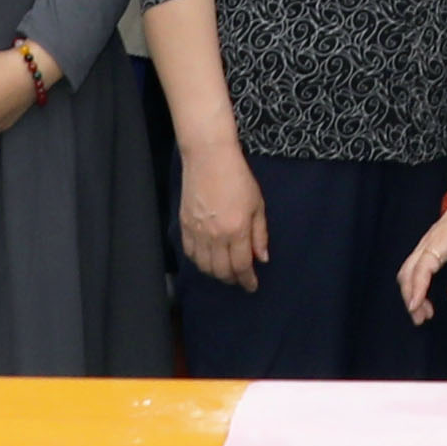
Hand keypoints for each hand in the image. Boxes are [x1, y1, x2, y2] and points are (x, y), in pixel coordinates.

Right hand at [180, 148, 274, 287]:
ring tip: (225, 271)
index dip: (247, 280)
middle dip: (232, 279)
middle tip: (240, 278)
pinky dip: (199, 262)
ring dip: (216, 273)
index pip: (242, 266)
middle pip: (222, 271)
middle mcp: (216, 236)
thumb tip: (262, 258)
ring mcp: (197, 232)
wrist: (209, 159)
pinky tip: (207, 260)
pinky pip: (190, 254)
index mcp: (237, 230)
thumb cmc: (238, 178)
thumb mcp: (258, 204)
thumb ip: (260, 234)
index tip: (252, 286)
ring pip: (204, 266)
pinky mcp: (184, 226)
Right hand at [398, 198, 446, 318]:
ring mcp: (423, 245)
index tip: (415, 308)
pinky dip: (413, 283)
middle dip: (410, 296)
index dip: (417, 289)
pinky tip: (422, 295)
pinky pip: (412, 266)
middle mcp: (426, 245)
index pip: (421, 270)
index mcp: (438, 245)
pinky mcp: (426, 246)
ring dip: (410, 291)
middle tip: (421, 318)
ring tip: (423, 311)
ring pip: (406, 270)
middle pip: (406, 273)